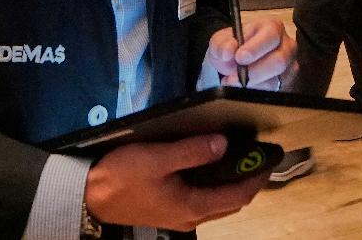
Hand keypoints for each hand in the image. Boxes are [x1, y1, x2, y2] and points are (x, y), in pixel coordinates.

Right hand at [84, 134, 267, 230]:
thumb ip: (192, 151)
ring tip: (241, 157)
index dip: (257, 177)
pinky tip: (211, 166)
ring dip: (233, 183)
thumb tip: (224, 144)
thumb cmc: (122, 176)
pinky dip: (216, 185)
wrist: (89, 197)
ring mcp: (180, 217)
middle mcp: (192, 217)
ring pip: (218, 202)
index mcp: (193, 207)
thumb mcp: (157, 158)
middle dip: (250, 180)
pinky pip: (204, 200)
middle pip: (232, 202)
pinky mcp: (170, 211)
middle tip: (260, 155)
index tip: (271, 157)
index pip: (238, 195)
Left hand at [205, 17, 295, 89]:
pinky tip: (243, 88)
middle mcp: (286, 45)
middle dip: (253, 71)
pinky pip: (274, 92)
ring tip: (233, 82)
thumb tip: (228, 51)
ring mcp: (289, 65)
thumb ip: (221, 44)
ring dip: (252, 84)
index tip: (239, 57)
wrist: (235, 62)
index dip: (256, 47)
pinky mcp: (287, 83)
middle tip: (233, 76)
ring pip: (276, 80)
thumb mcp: (221, 41)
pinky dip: (256, 92)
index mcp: (272, 27)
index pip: (271, 35)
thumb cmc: (233, 47)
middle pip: (279, 61)